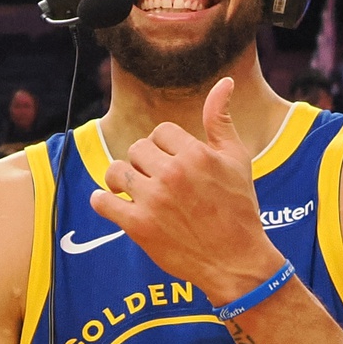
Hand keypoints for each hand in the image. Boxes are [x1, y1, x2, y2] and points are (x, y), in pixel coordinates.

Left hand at [91, 79, 281, 302]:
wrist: (235, 261)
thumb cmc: (239, 208)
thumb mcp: (237, 160)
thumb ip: (221, 120)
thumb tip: (224, 82)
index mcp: (194, 154)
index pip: (161, 132)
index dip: (165, 146)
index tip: (172, 162)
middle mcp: (171, 174)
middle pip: (138, 149)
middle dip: (145, 162)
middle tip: (157, 180)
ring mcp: (152, 200)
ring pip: (117, 171)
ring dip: (122, 179)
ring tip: (134, 190)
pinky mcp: (138, 226)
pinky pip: (103, 202)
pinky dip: (103, 200)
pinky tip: (112, 202)